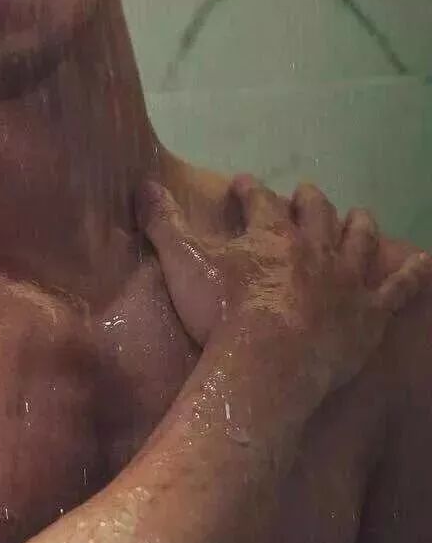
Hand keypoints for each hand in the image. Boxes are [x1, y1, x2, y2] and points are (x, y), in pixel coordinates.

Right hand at [136, 173, 431, 397]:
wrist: (270, 359)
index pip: (259, 201)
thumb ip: (162, 222)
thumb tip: (141, 185)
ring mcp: (346, 280)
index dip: (251, 190)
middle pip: (315, 214)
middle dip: (308, 201)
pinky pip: (398, 290)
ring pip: (358, 241)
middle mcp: (314, 248)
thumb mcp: (182, 260)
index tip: (244, 183)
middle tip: (305, 192)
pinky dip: (413, 275)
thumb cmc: (222, 311)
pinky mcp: (369, 314)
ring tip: (358, 215)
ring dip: (357, 226)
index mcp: (269, 234)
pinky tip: (425, 263)